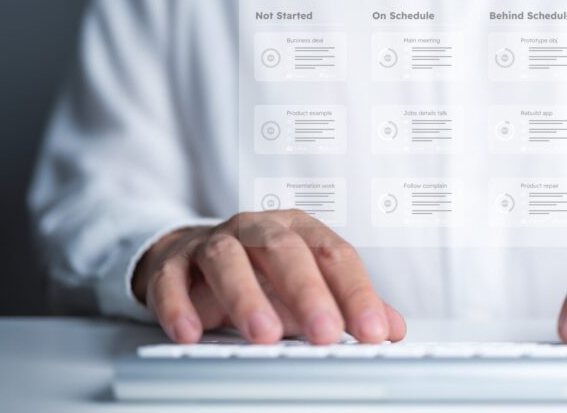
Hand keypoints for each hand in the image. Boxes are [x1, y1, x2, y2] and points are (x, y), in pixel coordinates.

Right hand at [132, 210, 405, 344]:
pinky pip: (172, 279)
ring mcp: (213, 241)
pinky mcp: (173, 262)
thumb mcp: (309, 289)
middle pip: (286, 250)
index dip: (357, 293)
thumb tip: (394, 327)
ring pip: (228, 259)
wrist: (194, 258)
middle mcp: (259, 229)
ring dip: (247, 296)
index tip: (374, 333)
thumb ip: (349, 306)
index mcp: (300, 231)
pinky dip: (180, 304)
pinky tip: (191, 333)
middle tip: (326, 334)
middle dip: (308, 292)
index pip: (336, 256)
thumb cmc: (261, 274)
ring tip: (264, 336)